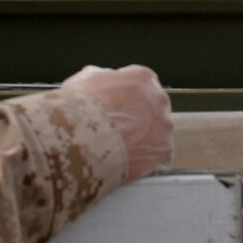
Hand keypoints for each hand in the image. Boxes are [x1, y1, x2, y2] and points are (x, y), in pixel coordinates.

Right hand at [61, 64, 172, 180]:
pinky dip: (144, 162)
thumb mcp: (86, 79)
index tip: (116, 109)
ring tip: (119, 151)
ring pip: (157, 134)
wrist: (79, 138)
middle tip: (117, 131)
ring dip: (142, 141)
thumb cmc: (80, 107)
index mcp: (143, 78)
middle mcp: (159, 100)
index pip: (141, 86)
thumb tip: (103, 81)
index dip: (126, 99)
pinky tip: (127, 164)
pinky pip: (157, 158)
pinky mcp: (162, 153)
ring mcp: (163, 128)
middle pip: (152, 109)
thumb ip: (103, 78)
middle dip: (137, 119)